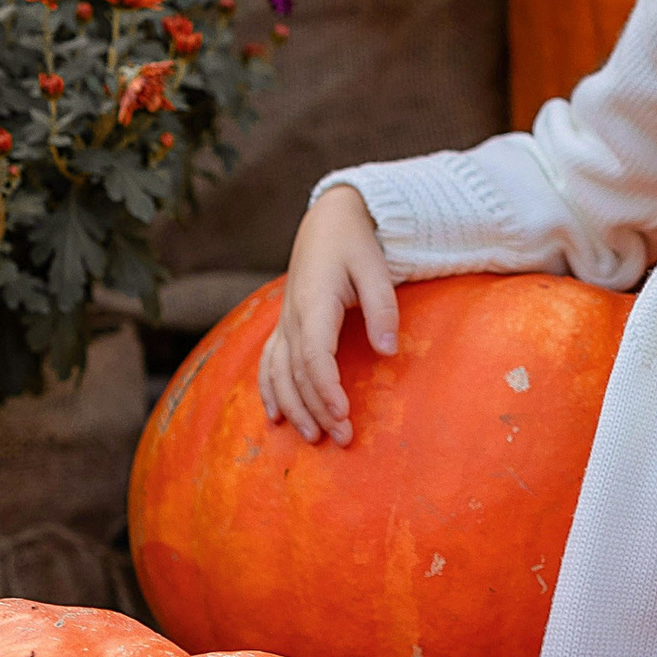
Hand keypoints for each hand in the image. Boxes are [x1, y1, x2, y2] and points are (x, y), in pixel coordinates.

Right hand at [257, 184, 397, 445]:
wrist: (329, 218)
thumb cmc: (356, 242)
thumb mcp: (376, 268)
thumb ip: (382, 309)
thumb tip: (388, 352)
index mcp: (315, 302)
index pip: (314, 356)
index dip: (326, 389)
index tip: (343, 414)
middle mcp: (293, 315)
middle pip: (297, 372)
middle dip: (317, 409)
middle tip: (341, 439)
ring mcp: (284, 321)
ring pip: (278, 372)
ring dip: (293, 407)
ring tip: (313, 436)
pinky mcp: (285, 323)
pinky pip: (269, 362)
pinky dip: (270, 390)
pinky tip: (276, 416)